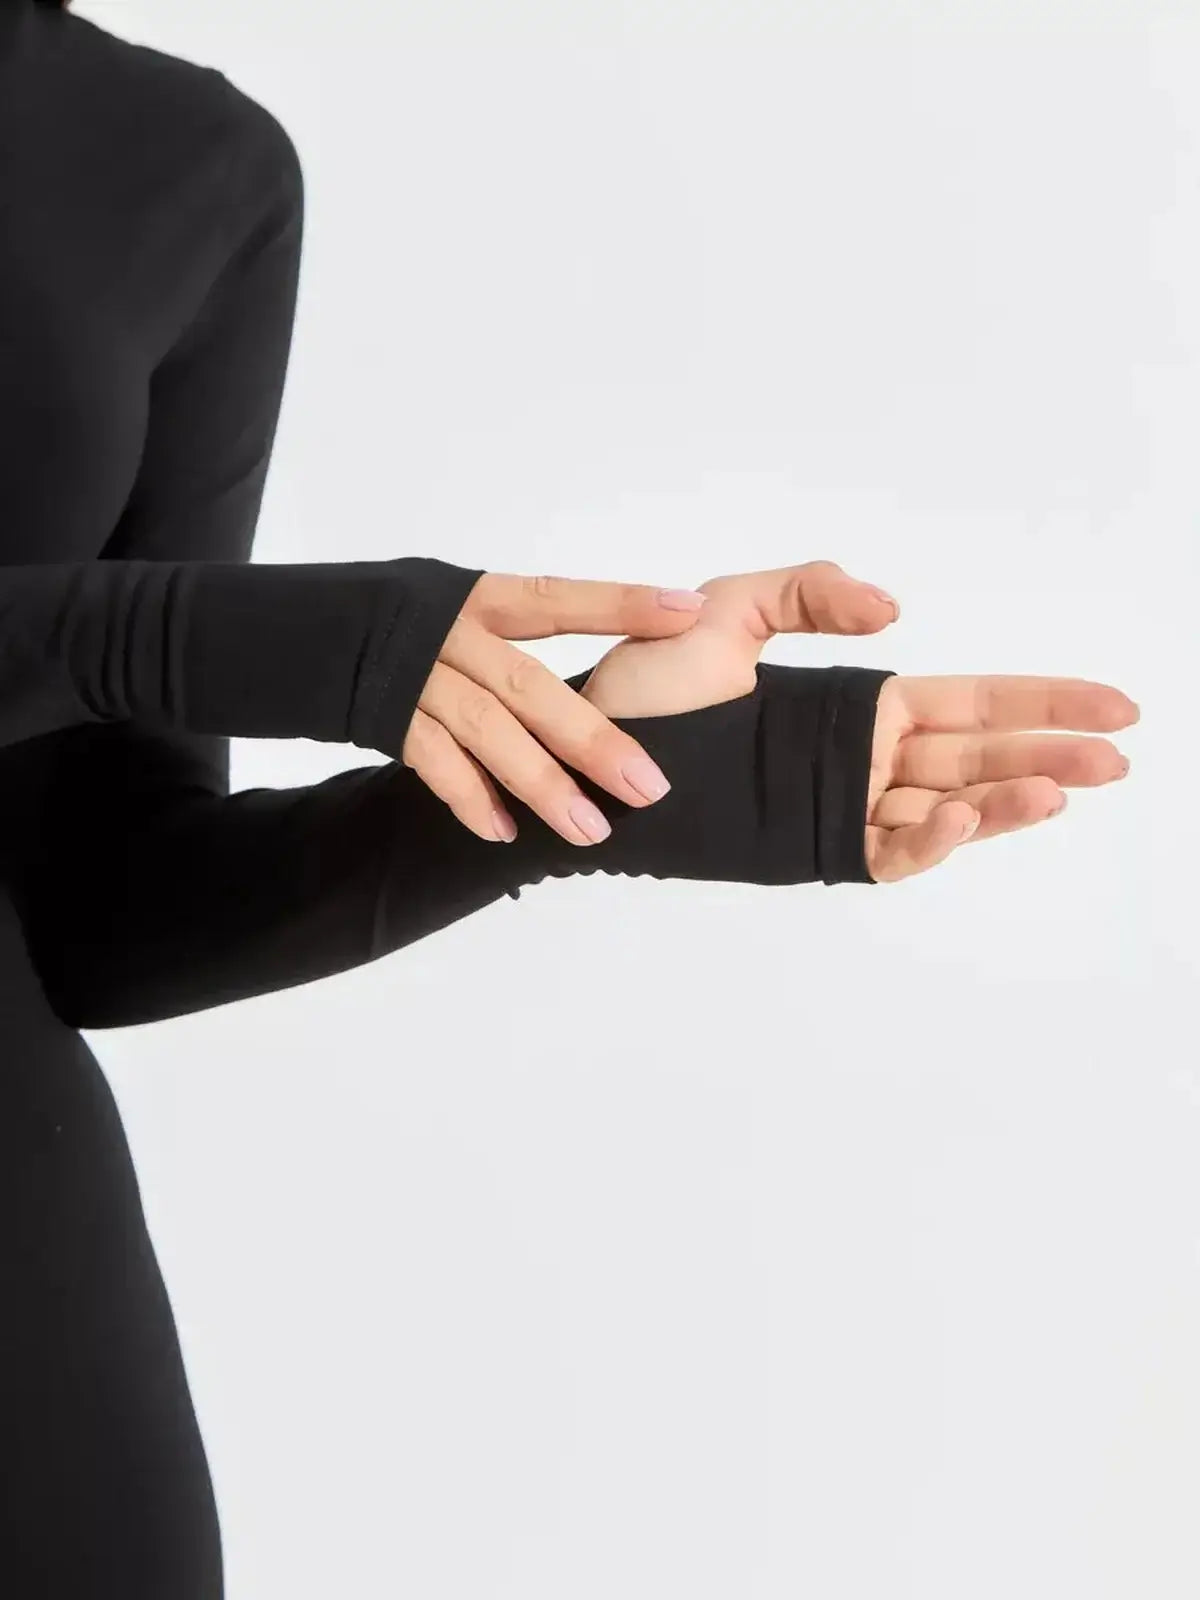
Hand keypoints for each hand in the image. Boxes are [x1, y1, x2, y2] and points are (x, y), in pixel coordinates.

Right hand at [404, 573, 710, 845]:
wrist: (300, 631)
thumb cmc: (400, 624)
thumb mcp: (457, 608)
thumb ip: (513, 639)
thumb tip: (589, 688)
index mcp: (480, 598)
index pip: (559, 600)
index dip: (622, 605)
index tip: (690, 614)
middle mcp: (450, 632)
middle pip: (530, 687)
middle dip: (593, 740)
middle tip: (649, 786)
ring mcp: (415, 676)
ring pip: (487, 734)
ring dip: (541, 786)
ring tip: (591, 831)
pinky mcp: (383, 717)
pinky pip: (434, 764)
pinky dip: (470, 799)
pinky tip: (505, 834)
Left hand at [580, 563, 1137, 882]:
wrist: (586, 750)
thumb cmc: (645, 686)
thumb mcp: (729, 610)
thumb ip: (810, 592)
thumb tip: (896, 612)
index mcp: (857, 705)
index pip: (970, 703)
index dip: (1041, 702)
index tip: (1111, 704)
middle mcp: (862, 760)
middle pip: (979, 757)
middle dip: (1050, 755)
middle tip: (1119, 756)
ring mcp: (841, 808)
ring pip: (947, 810)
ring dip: (1007, 802)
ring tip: (1063, 789)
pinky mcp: (811, 848)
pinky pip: (887, 851)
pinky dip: (930, 840)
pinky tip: (967, 814)